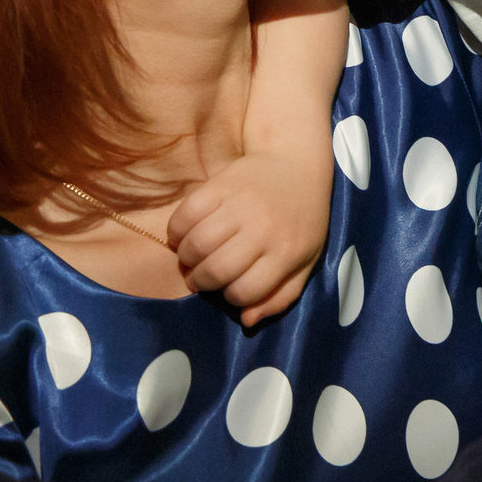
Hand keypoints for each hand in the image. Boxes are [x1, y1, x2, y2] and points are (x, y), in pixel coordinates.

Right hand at [168, 151, 328, 326]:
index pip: (245, 291)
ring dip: (187, 259)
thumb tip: (246, 320)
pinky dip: (176, 231)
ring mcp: (241, 205)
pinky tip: (184, 235)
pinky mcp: (220, 184)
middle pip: (217, 270)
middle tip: (199, 278)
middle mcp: (263, 229)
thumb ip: (281, 295)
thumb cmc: (301, 218)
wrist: (296, 160)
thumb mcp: (305, 260)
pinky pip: (186, 214)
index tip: (229, 288)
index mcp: (286, 252)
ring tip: (191, 258)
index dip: (231, 297)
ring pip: (197, 244)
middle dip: (201, 282)